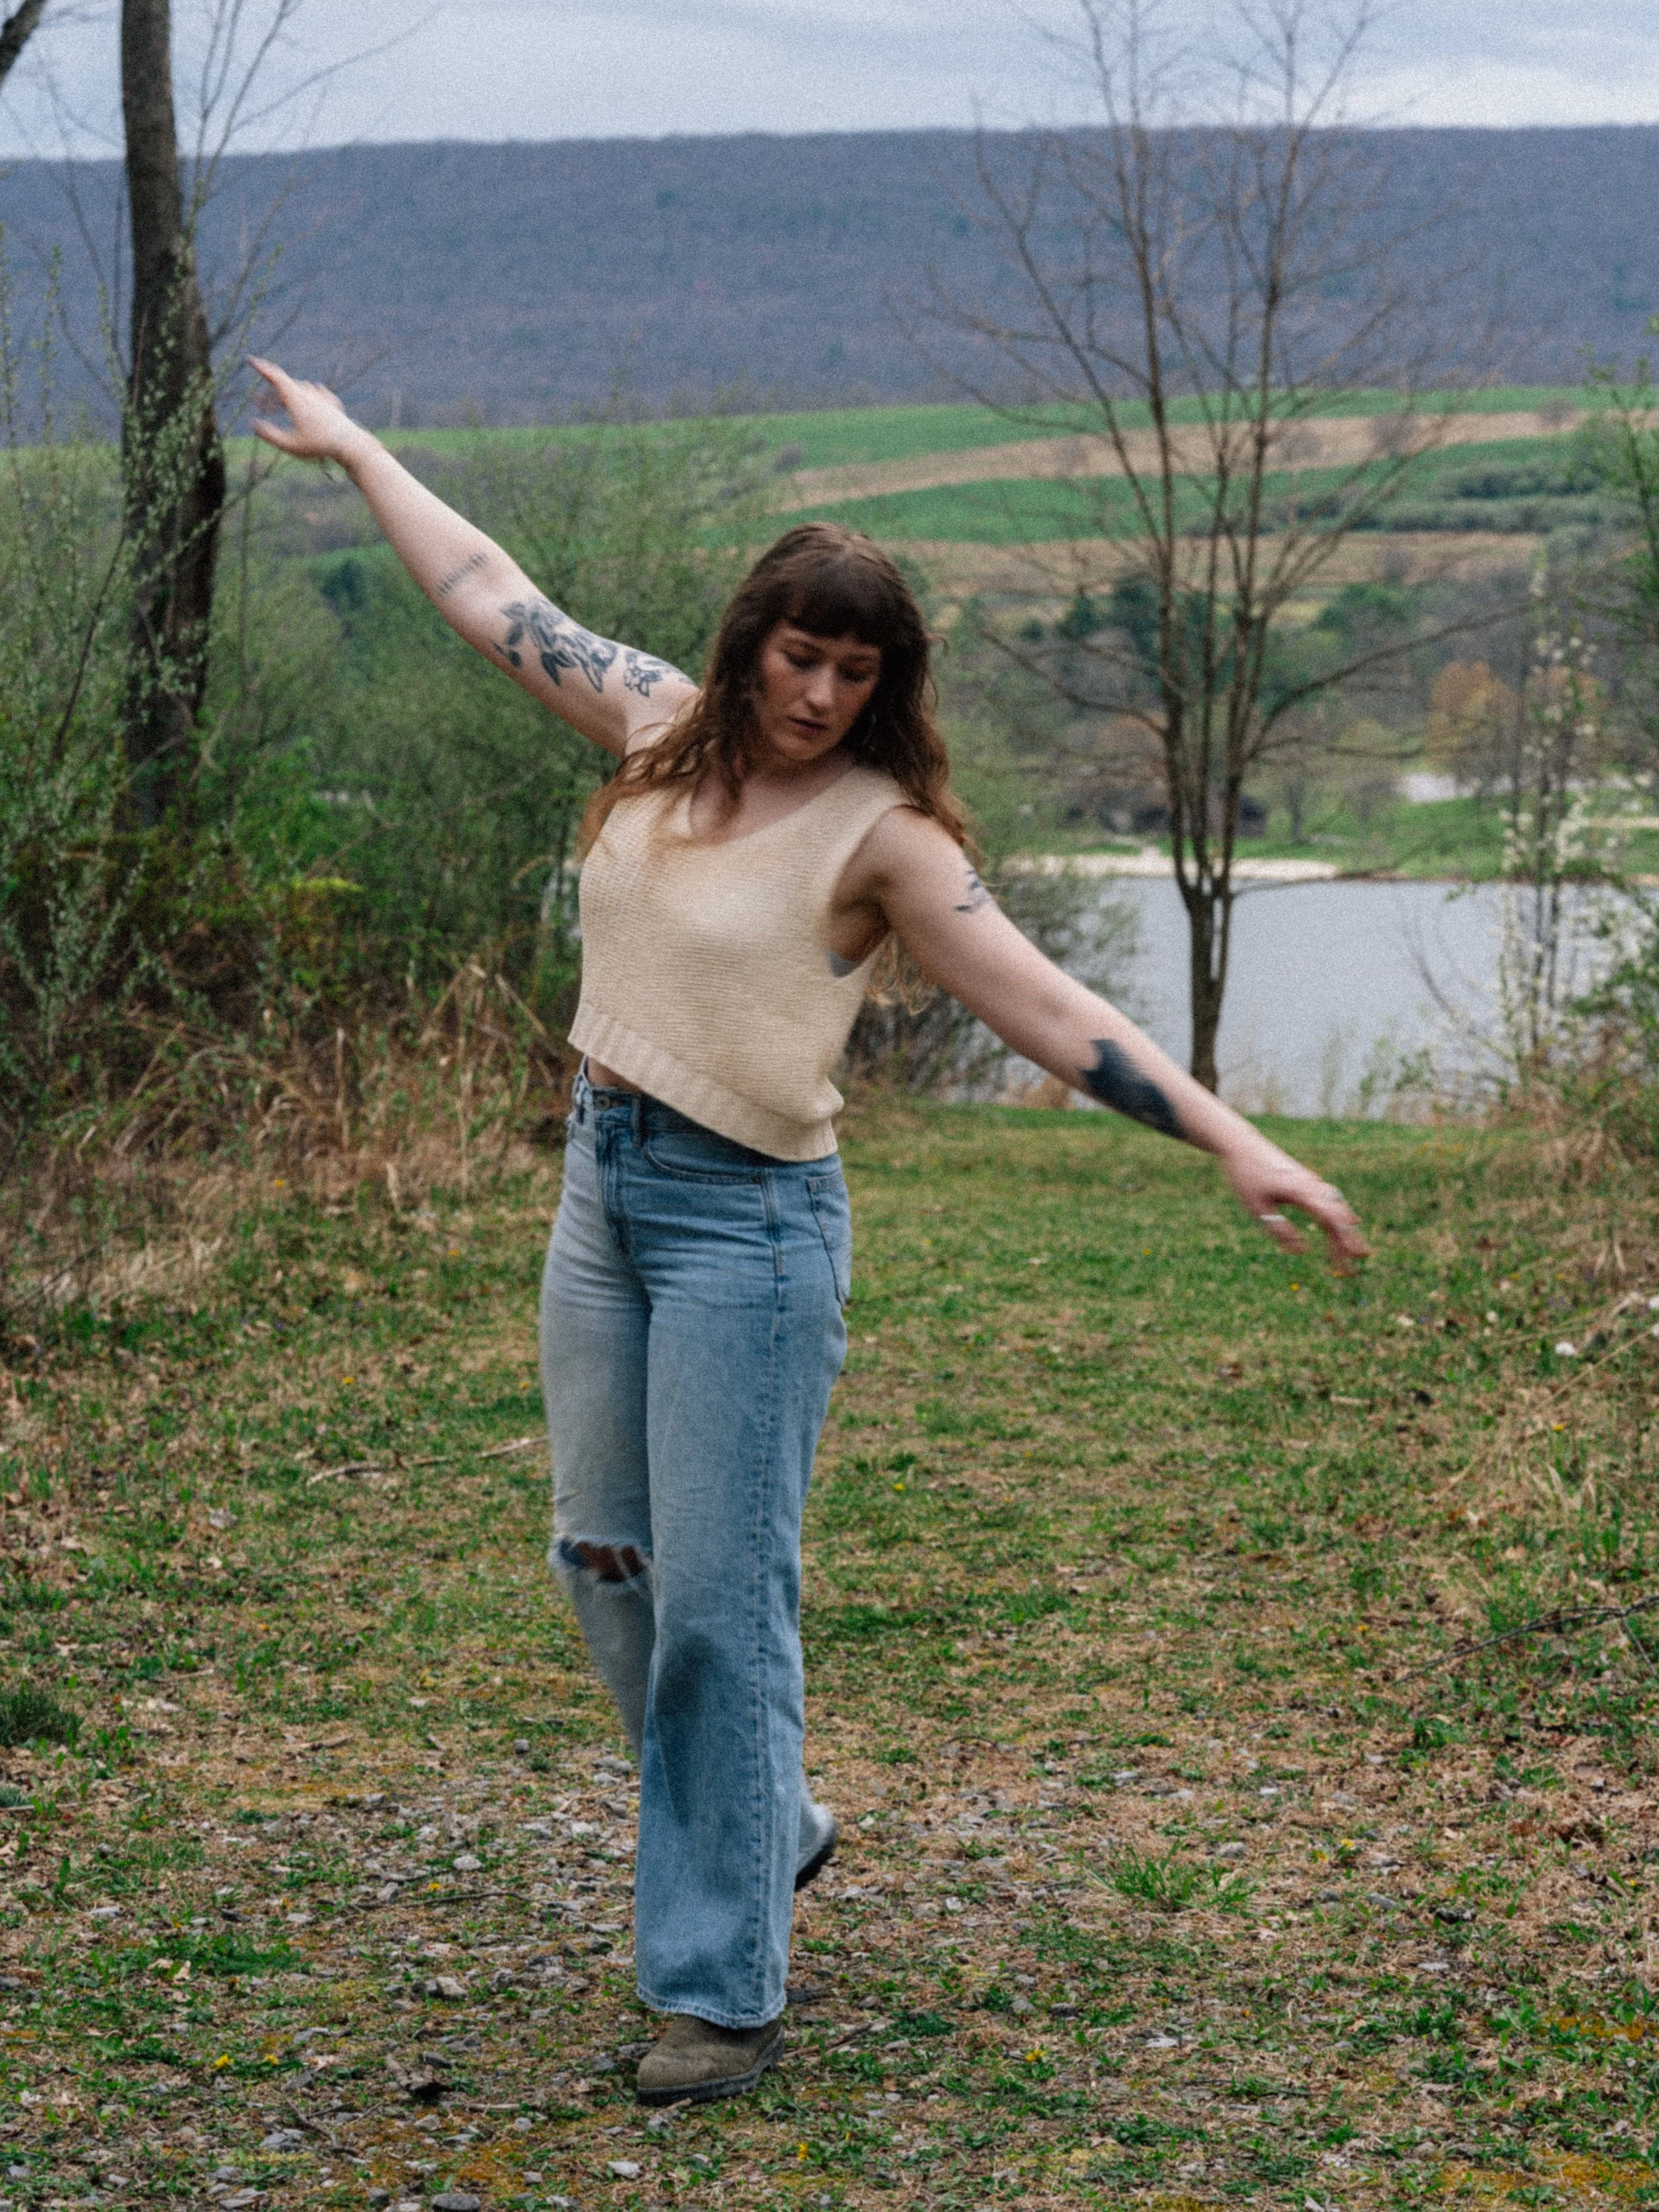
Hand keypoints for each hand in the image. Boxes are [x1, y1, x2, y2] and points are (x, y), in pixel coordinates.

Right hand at [248, 356, 373, 467]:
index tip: (250, 360)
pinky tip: (308, 398)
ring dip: (286, 395)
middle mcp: (308, 393)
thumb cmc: (320, 446)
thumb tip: (254, 425)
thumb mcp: (290, 445)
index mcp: (296, 398)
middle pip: (284, 386)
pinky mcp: (332, 404)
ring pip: (299, 389)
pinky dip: (305, 396)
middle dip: (270, 394)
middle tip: (259, 404)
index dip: (261, 368)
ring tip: (280, 407)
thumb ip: (270, 435)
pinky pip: (315, 393)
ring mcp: (321, 397)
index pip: (275, 377)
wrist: (350, 445)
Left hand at [1221, 1142, 1368, 1270]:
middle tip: (1363, 1257)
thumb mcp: (1257, 1208)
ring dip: (1346, 1227)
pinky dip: (1340, 1214)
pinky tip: (1349, 1222)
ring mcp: (1310, 1181)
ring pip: (1336, 1206)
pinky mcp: (1306, 1180)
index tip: (1353, 1257)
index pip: (1331, 1219)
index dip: (1344, 1239)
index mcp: (1301, 1192)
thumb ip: (1279, 1229)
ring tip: (1356, 1248)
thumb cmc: (1246, 1175)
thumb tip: (1301, 1250)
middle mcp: (1312, 1185)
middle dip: (1351, 1237)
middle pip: (1338, 1214)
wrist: (1241, 1144)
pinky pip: (1330, 1199)